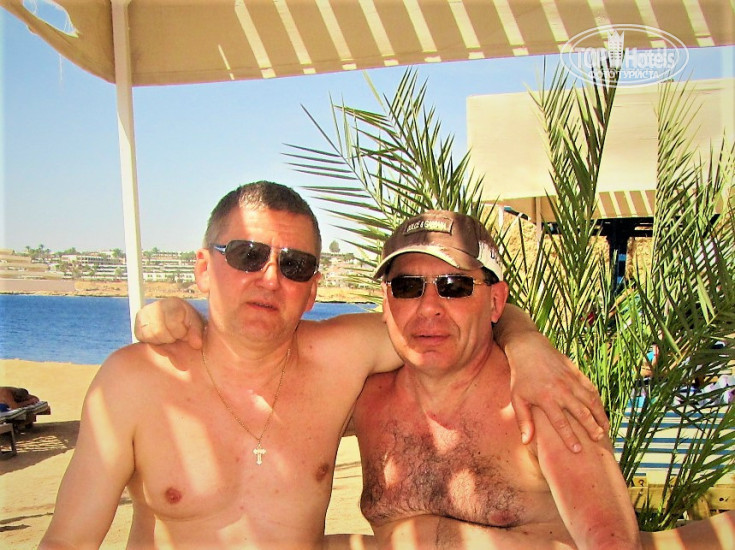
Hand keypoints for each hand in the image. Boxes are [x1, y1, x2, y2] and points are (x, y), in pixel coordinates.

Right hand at [134, 298, 204, 348]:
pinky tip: (159, 336)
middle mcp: (157, 305)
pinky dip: (151, 340)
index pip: (172, 322)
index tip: (183, 332)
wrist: (177, 325)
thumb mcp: (196, 326)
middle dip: (170, 337)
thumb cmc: (187, 324)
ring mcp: (144, 313)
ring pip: (151, 334)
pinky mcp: (137, 323)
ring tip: (167, 335)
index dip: (179, 332)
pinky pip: (141, 336)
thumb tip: (196, 344)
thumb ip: (197, 333)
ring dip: (161, 340)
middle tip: (175, 335)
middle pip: (159, 330)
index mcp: (174, 303)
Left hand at [505, 331, 608, 452]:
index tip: (577, 450)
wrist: (530, 349)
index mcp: (546, 398)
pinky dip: (599, 402)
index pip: (560, 422)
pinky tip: (602, 412)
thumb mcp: (517, 398)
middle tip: (598, 441)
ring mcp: (571, 381)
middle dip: (591, 428)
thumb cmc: (521, 377)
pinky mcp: (577, 374)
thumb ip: (523, 420)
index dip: (569, 437)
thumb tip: (526, 441)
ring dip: (599, 416)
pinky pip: (591, 390)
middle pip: (581, 413)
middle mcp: (561, 390)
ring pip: (590, 401)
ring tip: (605, 430)